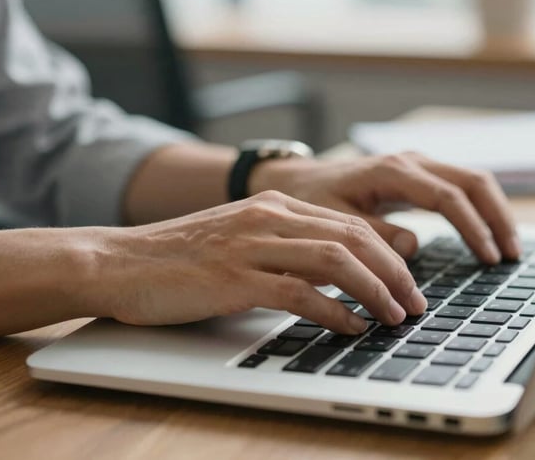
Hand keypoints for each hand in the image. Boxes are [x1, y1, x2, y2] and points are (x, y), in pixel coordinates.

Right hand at [93, 191, 426, 333]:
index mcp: (276, 206)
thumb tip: (338, 274)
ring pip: (337, 260)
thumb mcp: (243, 238)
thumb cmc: (181, 258)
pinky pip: (300, 293)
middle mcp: (270, 218)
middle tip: (415, 303)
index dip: (390, 253)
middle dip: (395, 273)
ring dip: (375, 291)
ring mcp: (252, 246)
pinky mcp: (234, 278)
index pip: (351, 223)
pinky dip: (335, 312)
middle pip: (355, 238)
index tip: (409, 281)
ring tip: (395, 317)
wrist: (119, 261)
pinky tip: (351, 328)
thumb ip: (288, 247)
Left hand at [249, 152, 520, 262]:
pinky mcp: (420, 175)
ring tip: (509, 249)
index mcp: (393, 172)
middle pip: (473, 181)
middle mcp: (412, 161)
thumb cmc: (313, 202)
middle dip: (497, 217)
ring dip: (495, 212)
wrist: (300, 181)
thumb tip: (413, 247)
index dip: (473, 228)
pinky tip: (488, 235)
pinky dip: (481, 209)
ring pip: (473, 180)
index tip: (489, 258)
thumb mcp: (334, 222)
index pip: (448, 197)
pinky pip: (461, 187)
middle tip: (512, 255)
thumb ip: (374, 234)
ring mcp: (419, 165)